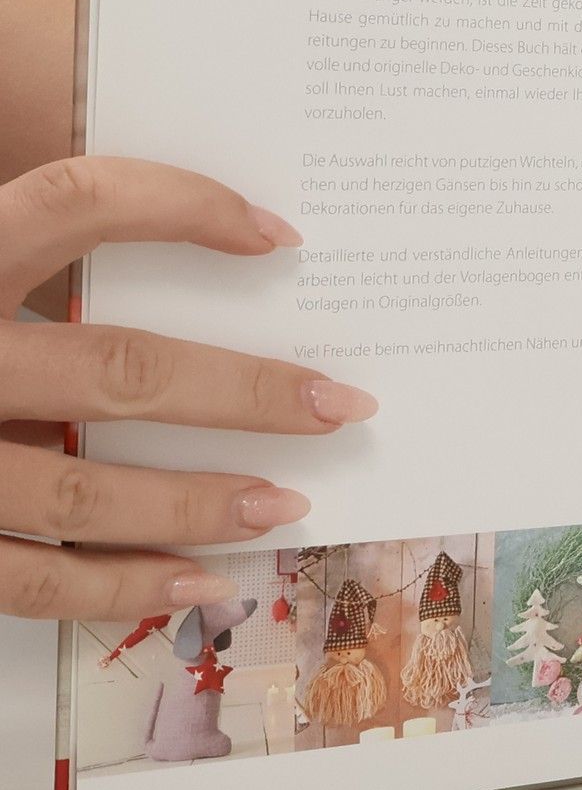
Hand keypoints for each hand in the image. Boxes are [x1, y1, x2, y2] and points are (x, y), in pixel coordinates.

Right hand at [0, 157, 376, 621]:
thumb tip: (189, 239)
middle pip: (115, 367)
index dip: (181, 206)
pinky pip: (30, 578)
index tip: (278, 232)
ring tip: (286, 505)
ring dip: (197, 500)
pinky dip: (120, 585)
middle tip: (341, 404)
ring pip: (83, 486)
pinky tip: (196, 579)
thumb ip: (22, 249)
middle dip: (243, 391)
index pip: (74, 203)